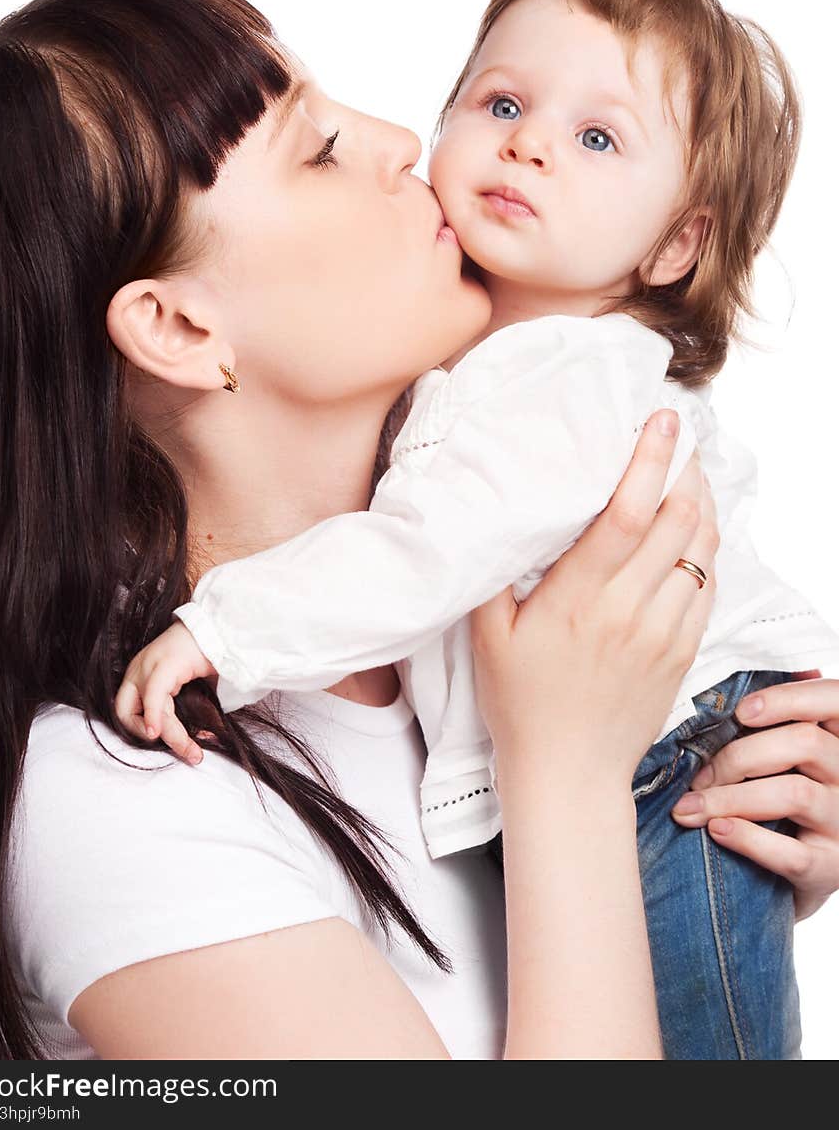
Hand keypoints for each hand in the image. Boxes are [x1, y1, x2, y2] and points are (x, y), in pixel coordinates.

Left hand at [114, 621, 215, 764]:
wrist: (221, 626)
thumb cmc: (209, 653)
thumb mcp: (192, 685)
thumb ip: (191, 708)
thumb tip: (203, 736)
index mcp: (141, 675)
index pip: (130, 712)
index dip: (146, 732)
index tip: (175, 745)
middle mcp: (138, 670)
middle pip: (126, 714)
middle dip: (147, 738)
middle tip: (180, 750)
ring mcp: (148, 666)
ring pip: (145, 711)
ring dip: (170, 736)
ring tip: (193, 752)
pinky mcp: (163, 664)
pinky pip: (154, 696)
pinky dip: (153, 717)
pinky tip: (159, 733)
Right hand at [471, 410, 718, 780]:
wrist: (569, 774)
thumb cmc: (522, 703)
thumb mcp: (488, 636)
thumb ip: (491, 574)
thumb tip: (494, 516)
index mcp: (578, 600)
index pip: (625, 514)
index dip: (647, 460)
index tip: (660, 421)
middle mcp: (629, 611)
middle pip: (676, 520)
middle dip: (684, 468)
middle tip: (679, 438)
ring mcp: (664, 632)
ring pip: (701, 550)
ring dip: (702, 504)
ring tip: (690, 474)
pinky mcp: (683, 651)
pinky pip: (708, 586)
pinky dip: (706, 549)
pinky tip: (693, 531)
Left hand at [671, 674, 838, 919]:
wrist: (799, 873)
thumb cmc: (784, 800)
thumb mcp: (790, 756)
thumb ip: (776, 721)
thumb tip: (741, 684)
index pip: (833, 700)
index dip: (788, 699)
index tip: (741, 712)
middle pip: (805, 743)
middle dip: (739, 755)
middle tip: (698, 775)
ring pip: (795, 794)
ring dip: (731, 797)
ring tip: (690, 807)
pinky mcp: (831, 868)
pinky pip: (792, 854)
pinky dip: (748, 839)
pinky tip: (717, 830)